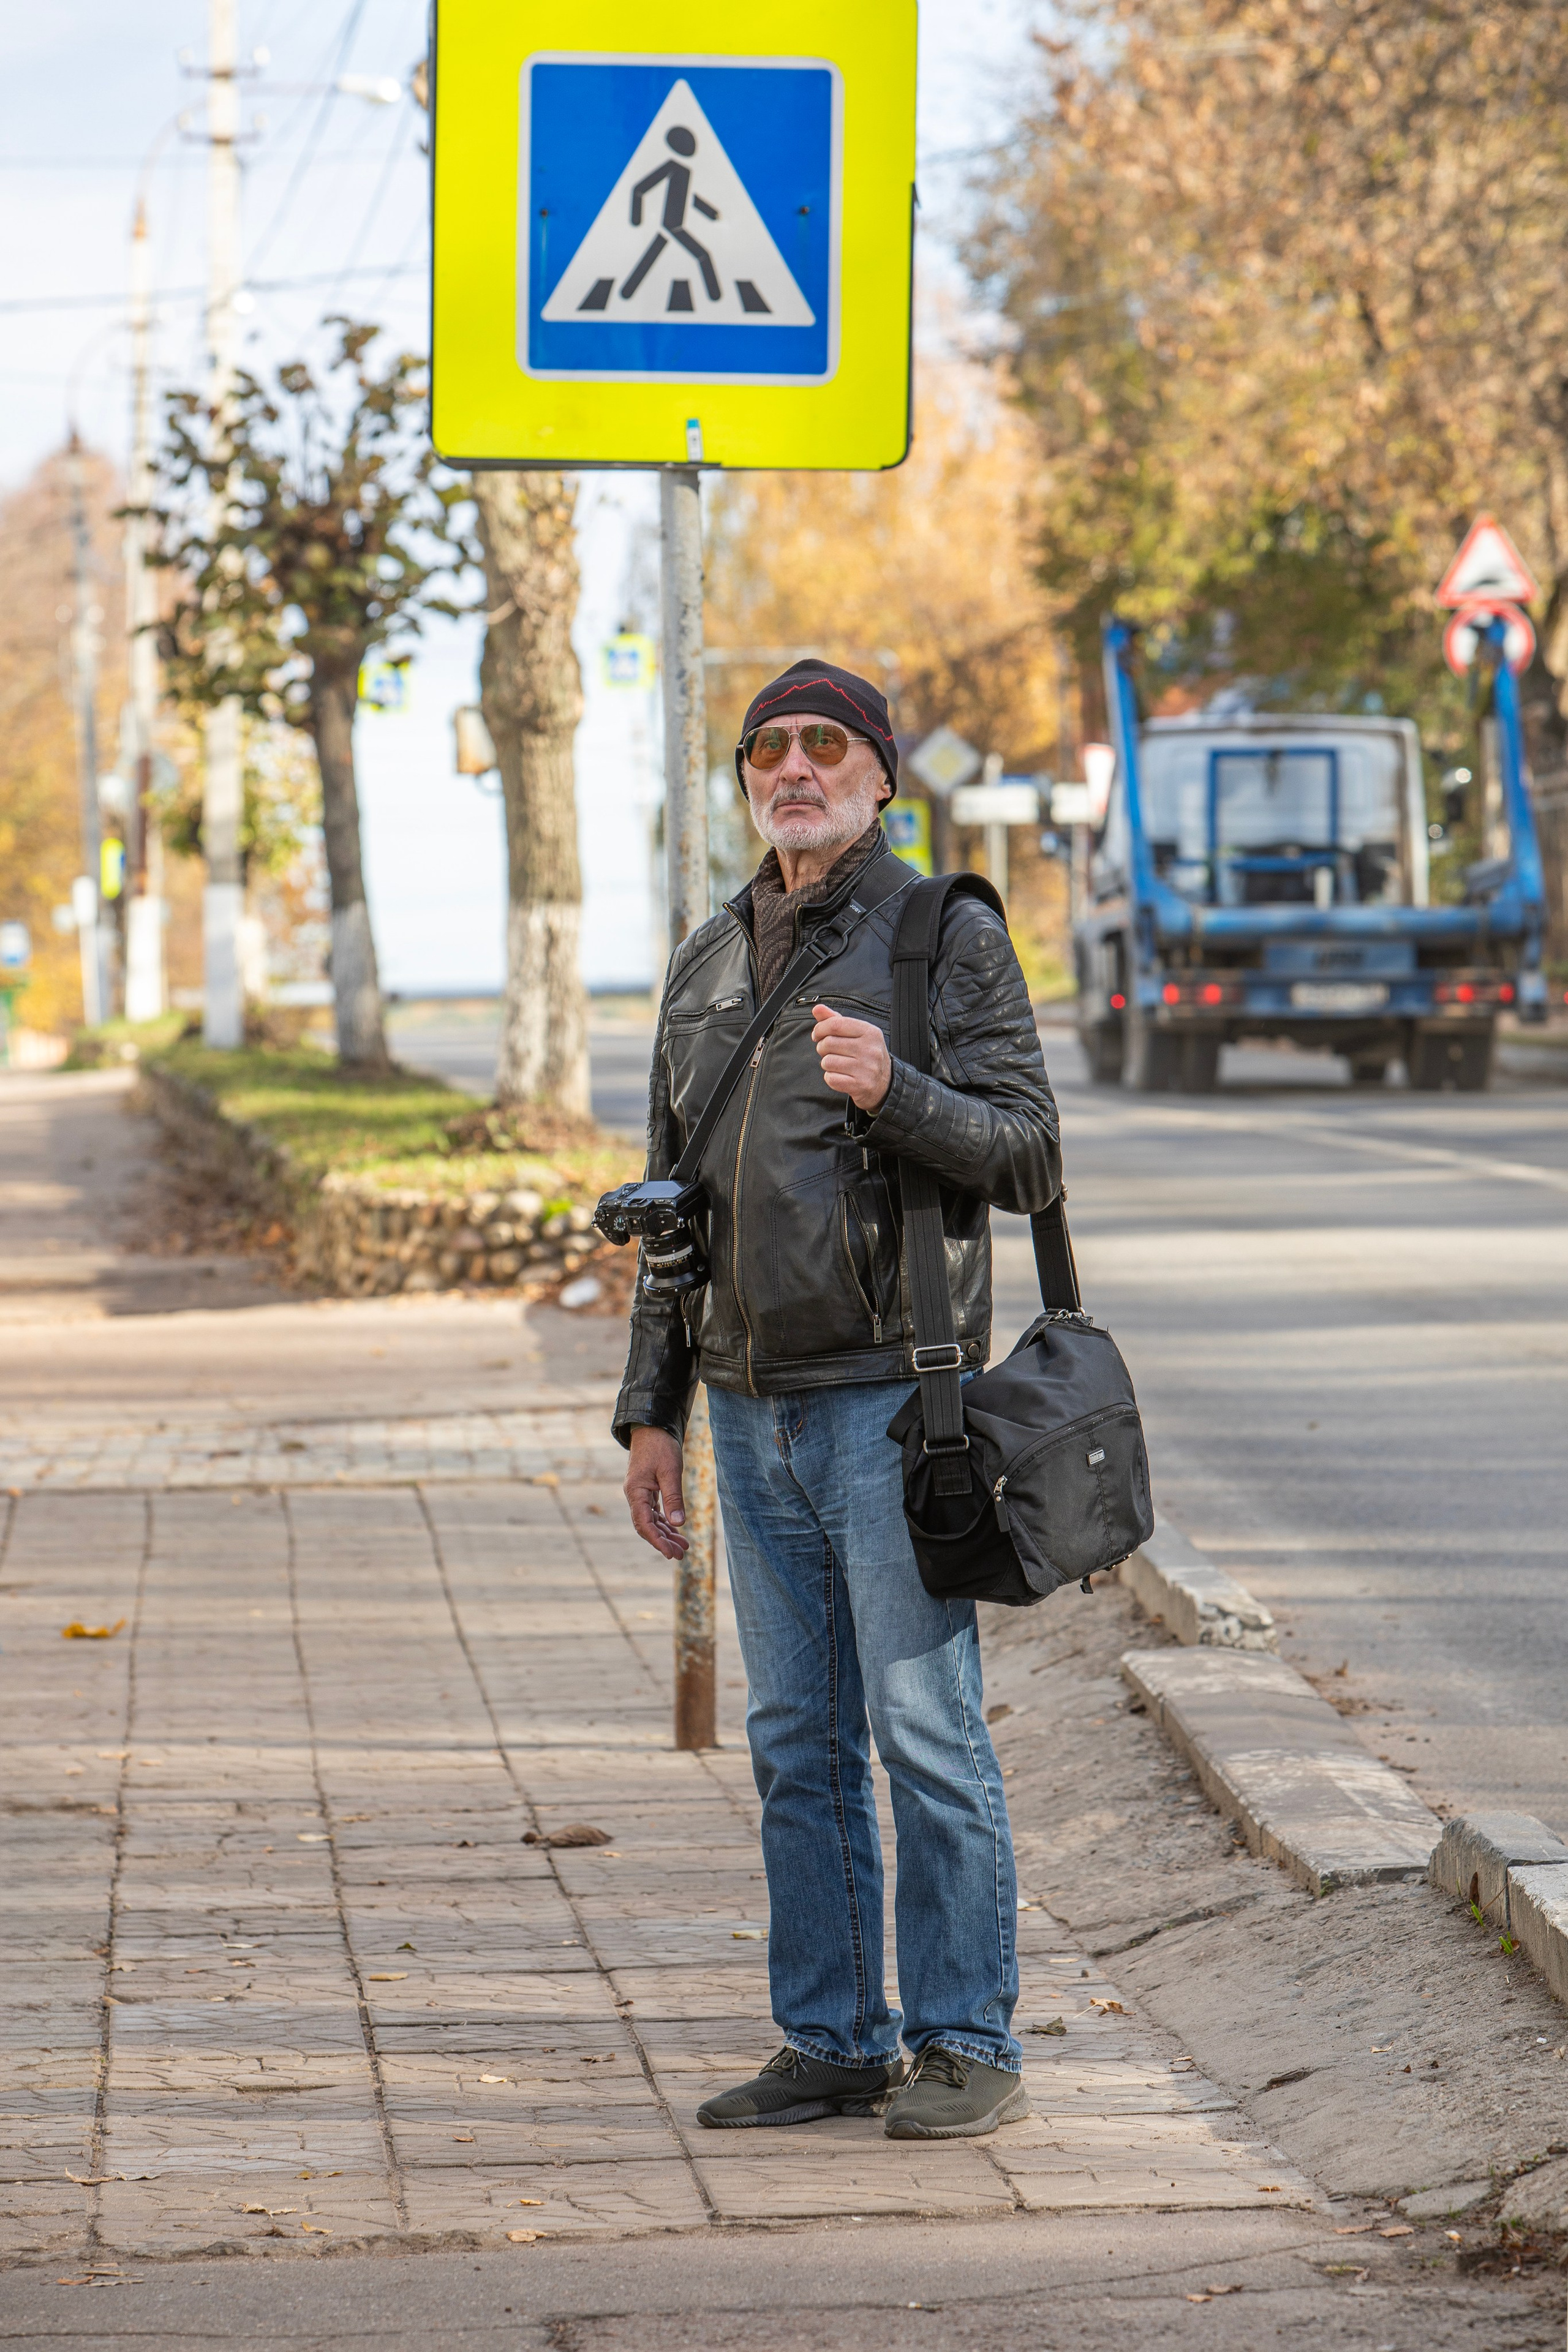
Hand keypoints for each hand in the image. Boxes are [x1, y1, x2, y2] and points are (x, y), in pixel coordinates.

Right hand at [625, 1426, 687, 1558]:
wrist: (653, 1428)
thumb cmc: (661, 1447)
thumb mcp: (670, 1471)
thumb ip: (673, 1497)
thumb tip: (678, 1523)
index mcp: (636, 1492)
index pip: (643, 1524)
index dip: (657, 1540)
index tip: (670, 1553)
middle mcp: (635, 1496)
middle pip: (647, 1526)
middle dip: (663, 1541)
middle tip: (681, 1555)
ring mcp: (640, 1494)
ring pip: (651, 1521)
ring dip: (666, 1534)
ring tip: (683, 1546)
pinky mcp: (647, 1491)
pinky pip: (654, 1512)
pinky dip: (666, 1523)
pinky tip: (677, 1531)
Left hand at [811, 1004, 891, 1111]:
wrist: (884, 1083)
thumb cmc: (866, 1054)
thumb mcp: (857, 1034)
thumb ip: (836, 1020)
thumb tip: (817, 1008)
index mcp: (870, 1032)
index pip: (835, 1024)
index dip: (820, 1029)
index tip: (817, 1034)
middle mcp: (870, 1049)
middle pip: (828, 1043)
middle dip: (822, 1047)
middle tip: (828, 1051)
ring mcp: (867, 1068)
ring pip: (827, 1062)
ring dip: (827, 1064)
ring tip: (837, 1064)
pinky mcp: (861, 1085)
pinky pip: (831, 1079)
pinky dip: (831, 1078)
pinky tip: (841, 1076)